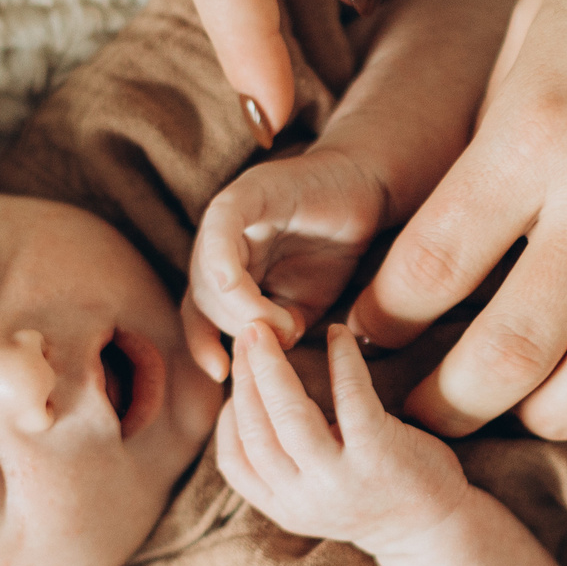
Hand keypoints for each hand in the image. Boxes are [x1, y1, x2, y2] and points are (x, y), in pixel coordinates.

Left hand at [181, 154, 387, 379]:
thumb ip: (279, 328)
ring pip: (210, 271)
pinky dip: (220, 257)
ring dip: (244, 307)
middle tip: (283, 338)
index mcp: (227, 269)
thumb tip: (267, 348)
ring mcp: (229, 215)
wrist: (367, 192)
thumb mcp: (304, 304)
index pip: (200, 313)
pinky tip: (233, 283)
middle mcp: (218, 242)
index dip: (203, 344)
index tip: (221, 373)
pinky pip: (221, 227)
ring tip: (287, 322)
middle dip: (239, 328)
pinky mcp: (247, 192)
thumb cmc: (333, 247)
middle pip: (205, 296)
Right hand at [216, 323, 470, 557]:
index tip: (237, 377)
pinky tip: (338, 334)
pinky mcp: (379, 454)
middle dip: (246, 376)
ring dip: (272, 367)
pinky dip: (341, 360)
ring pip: (290, 416)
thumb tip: (250, 400)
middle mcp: (307, 499)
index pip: (235, 461)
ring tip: (268, 330)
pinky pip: (351, 397)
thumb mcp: (316, 494)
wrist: (434, 528)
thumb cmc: (372, 495)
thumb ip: (284, 463)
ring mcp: (341, 479)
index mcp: (286, 508)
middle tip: (246, 333)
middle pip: (256, 430)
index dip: (229, 414)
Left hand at [348, 0, 566, 437]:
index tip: (367, 337)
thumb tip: (458, 219)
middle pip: (506, 355)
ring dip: (556, 414)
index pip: (426, 269)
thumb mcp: (539, 27)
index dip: (381, 323)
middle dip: (449, 403)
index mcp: (534, 132)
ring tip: (532, 411)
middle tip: (427, 417)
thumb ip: (498, 131)